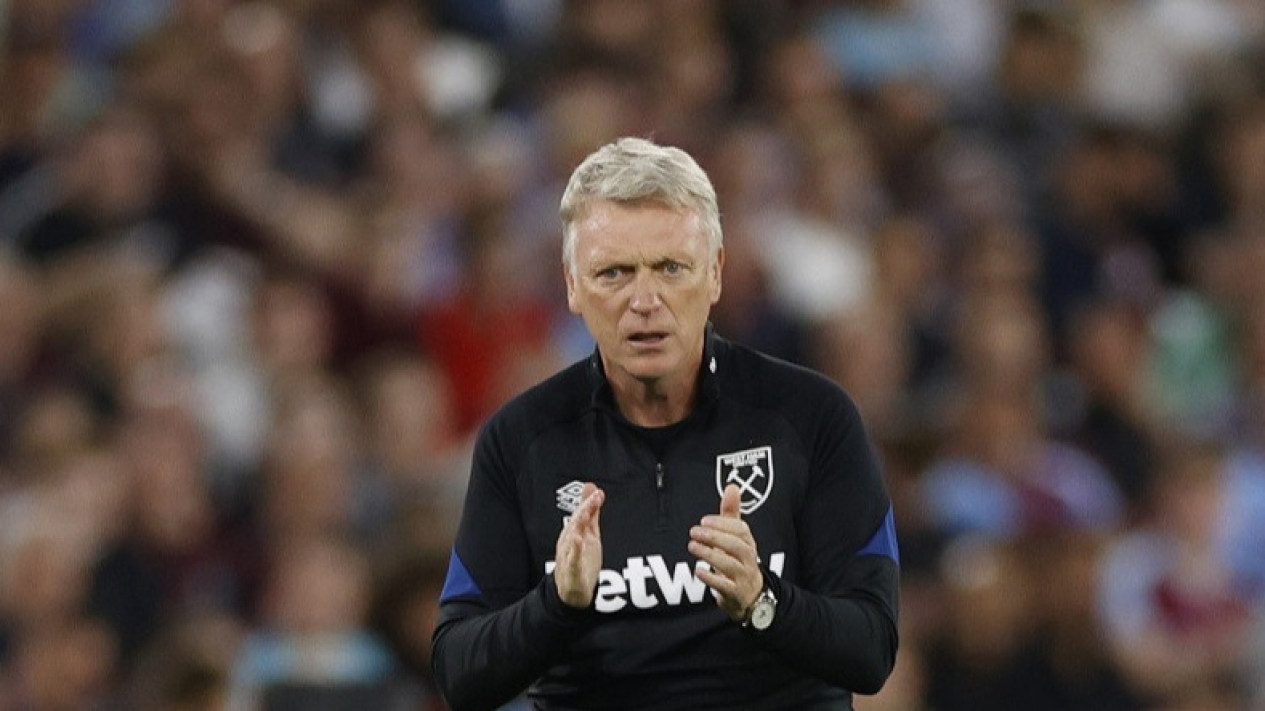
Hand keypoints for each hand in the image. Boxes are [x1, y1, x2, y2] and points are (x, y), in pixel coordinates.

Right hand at [554, 483, 604, 607]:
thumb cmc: (580, 560)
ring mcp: (569, 555)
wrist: (571, 590)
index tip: (597, 492)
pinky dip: (575, 551)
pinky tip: (579, 541)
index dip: (588, 503)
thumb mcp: (589, 534)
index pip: (581, 515)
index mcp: (574, 532)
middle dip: (584, 510)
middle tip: (594, 498)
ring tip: (586, 513)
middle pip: (576, 523)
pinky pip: (573, 560)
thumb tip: (595, 491)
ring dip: (578, 525)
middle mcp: (570, 542)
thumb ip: (591, 513)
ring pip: (572, 539)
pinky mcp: (572, 571)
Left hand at [689, 484, 763, 621]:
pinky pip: (725, 586)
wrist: (751, 598)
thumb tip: (732, 487)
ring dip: (710, 555)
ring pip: (730, 565)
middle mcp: (749, 560)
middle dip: (715, 537)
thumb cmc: (740, 562)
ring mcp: (743, 577)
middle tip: (694, 532)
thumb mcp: (737, 538)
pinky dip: (711, 578)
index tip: (704, 521)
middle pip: (736, 546)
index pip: (741, 530)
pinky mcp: (735, 594)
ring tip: (692, 546)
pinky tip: (698, 571)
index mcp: (748, 544)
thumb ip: (731, 513)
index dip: (723, 524)